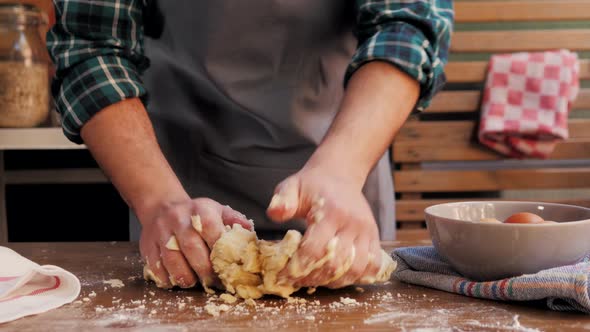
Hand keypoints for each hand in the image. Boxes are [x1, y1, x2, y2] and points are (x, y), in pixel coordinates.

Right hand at [138, 198, 252, 288]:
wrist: (162, 206)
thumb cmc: (196, 213)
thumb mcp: (218, 210)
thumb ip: (235, 222)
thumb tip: (251, 237)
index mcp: (201, 210)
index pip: (211, 230)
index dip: (220, 252)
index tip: (228, 268)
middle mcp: (179, 220)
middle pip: (191, 248)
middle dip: (204, 270)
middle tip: (213, 282)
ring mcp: (161, 232)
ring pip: (171, 259)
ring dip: (185, 276)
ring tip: (193, 283)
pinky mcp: (147, 245)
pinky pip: (155, 266)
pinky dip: (167, 278)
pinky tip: (176, 280)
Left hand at [266, 165, 381, 288]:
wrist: (340, 174)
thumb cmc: (312, 185)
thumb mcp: (292, 187)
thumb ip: (282, 200)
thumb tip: (275, 213)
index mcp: (332, 211)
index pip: (316, 249)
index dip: (298, 267)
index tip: (283, 275)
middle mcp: (353, 223)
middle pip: (336, 264)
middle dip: (313, 278)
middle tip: (297, 280)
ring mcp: (367, 231)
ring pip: (355, 269)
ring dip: (334, 281)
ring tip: (316, 279)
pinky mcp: (375, 237)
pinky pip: (372, 265)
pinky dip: (356, 277)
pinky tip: (339, 275)